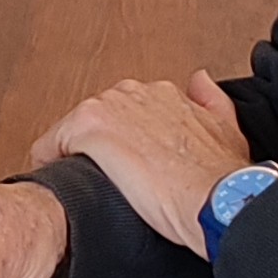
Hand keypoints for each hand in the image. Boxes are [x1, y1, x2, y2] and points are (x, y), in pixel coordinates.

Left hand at [29, 71, 253, 256]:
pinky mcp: (88, 128)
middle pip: (94, 119)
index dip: (119, 142)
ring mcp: (108, 107)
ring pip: (70, 130)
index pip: (122, 112)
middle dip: (95, 148)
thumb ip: (211, 100)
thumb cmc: (221, 178)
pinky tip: (59, 185)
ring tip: (81, 186)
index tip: (122, 165)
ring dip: (72, 156)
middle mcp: (133, 93)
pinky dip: (49, 164)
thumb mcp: (228, 131)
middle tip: (102, 180)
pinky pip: (49, 145)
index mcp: (162, 93)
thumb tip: (199, 79)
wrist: (216, 199)